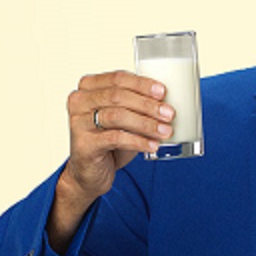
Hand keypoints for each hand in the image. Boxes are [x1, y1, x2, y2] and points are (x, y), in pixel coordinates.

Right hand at [48, 71, 173, 251]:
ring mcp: (78, 123)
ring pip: (119, 116)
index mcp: (89, 88)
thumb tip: (177, 99)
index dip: (142, 83)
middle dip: (149, 105)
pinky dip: (139, 143)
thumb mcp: (127, 120)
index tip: (164, 91)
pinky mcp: (83, 145)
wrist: (90, 177)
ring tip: (167, 131)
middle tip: (171, 113)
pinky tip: (156, 149)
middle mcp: (78, 101)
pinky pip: (116, 139)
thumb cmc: (112, 144)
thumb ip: (141, 106)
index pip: (118, 78)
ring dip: (147, 123)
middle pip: (119, 97)